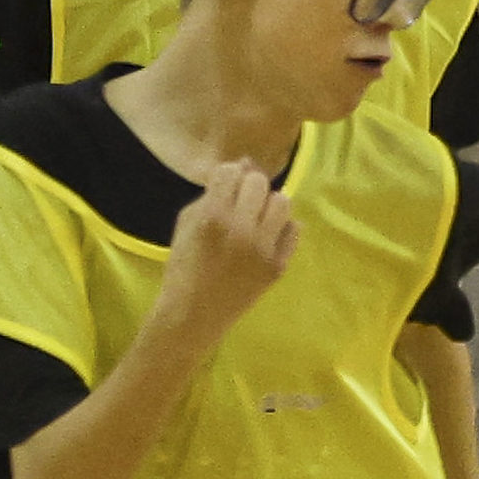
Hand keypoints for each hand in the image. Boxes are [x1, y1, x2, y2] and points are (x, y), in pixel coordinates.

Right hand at [156, 161, 296, 335]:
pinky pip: (294, 230)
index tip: (224, 186)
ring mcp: (263, 249)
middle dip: (248, 186)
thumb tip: (242, 165)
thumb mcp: (186, 223)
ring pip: (282, 201)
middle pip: (259, 182)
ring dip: (268, 203)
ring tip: (256, 216)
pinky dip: (282, 227)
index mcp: (212, 216)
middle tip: (241, 201)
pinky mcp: (278, 265)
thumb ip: (212, 193)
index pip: (231, 171)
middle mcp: (241, 230)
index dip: (227, 176)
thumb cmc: (184, 265)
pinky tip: (267, 235)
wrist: (194, 313)